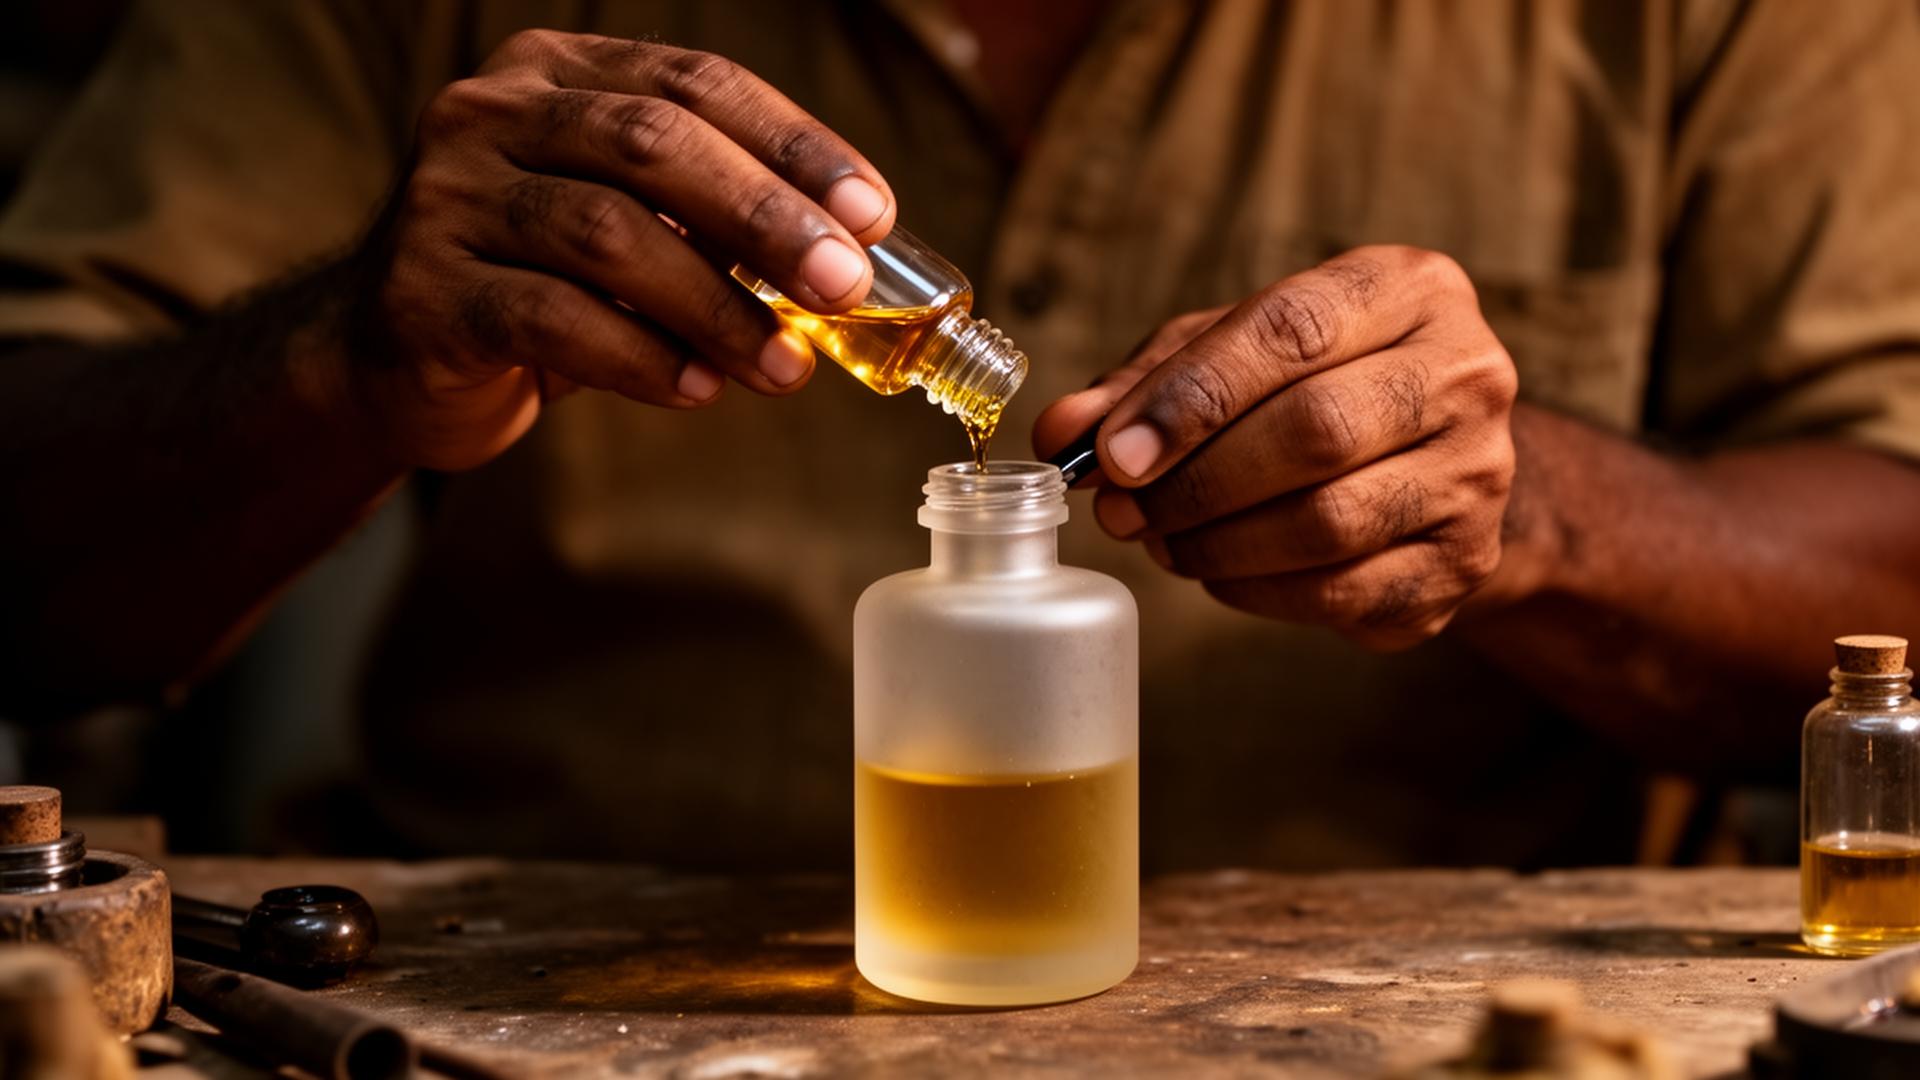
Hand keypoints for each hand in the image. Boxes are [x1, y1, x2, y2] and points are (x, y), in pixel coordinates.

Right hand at [334, 31, 895, 469]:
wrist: (393, 355)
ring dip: (716, 306)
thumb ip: (712, 218)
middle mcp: (492, 113)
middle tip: (843, 285)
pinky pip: (553, 319)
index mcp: (556, 72)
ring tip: (786, 366)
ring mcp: (447, 198)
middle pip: (653, 145)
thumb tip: (854, 256)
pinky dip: (642, 357)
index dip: (793, 144)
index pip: (694, 83)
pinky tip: (699, 388)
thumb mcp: (626, 221)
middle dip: (764, 218)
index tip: (872, 212)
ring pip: (607, 234)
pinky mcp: (426, 293)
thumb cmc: (540, 279)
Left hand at [1033, 246, 1517, 649]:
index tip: (1111, 451)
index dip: (1190, 397)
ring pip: (1328, 522)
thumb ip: (1149, 381)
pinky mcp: (1464, 566)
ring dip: (1217, 542)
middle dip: (1196, 479)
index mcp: (1411, 290)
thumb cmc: (1318, 387)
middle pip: (1316, 431)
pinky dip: (1255, 589)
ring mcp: (1478, 476)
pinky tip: (1216, 571)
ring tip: (1159, 539)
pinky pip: (1340, 591)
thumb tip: (1063, 433)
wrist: (1438, 465)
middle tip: (1121, 509)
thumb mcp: (1237, 353)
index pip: (1292, 330)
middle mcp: (1466, 373)